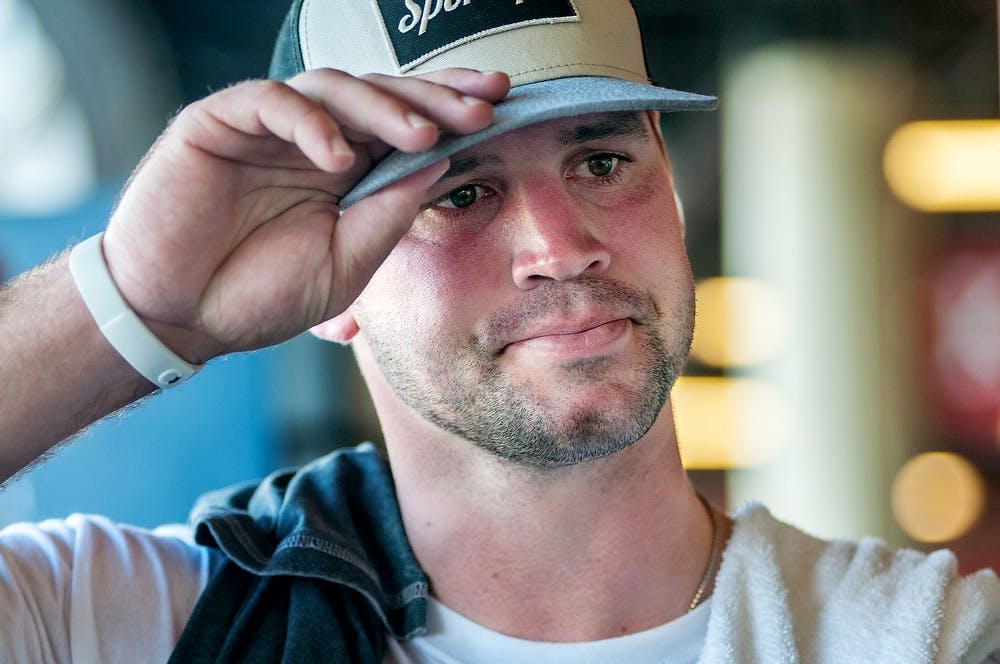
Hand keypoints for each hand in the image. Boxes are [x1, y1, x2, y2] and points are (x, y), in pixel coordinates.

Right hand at [99, 68, 509, 362]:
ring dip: (383, 108)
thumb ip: (390, 211)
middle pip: (379, 96)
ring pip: (333, 88)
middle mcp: (311, 141)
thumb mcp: (346, 261)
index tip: (500, 109)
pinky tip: (339, 157)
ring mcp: (266, 129)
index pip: (404, 126)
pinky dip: (310, 123)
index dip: (448, 112)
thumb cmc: (259, 295)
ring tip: (421, 137)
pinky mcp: (218, 123)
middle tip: (481, 107)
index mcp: (344, 172)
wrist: (178, 319)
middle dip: (433, 98)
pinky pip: (271, 102)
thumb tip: (442, 163)